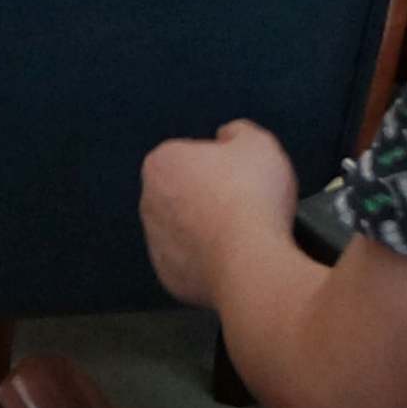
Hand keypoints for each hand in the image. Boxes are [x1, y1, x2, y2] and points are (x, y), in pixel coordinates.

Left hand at [138, 120, 303, 308]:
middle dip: (211, 199)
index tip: (244, 178)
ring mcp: (155, 241)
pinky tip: (235, 261)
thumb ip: (239, 132)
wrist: (250, 262)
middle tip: (247, 207)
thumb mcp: (258, 144)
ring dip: (209, 232)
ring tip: (244, 237)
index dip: (223, 166)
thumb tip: (229, 135)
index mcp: (161, 162)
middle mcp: (148, 200)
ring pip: (186, 230)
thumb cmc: (251, 197)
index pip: (191, 156)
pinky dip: (211, 262)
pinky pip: (191, 264)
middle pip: (185, 194)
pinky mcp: (168, 275)